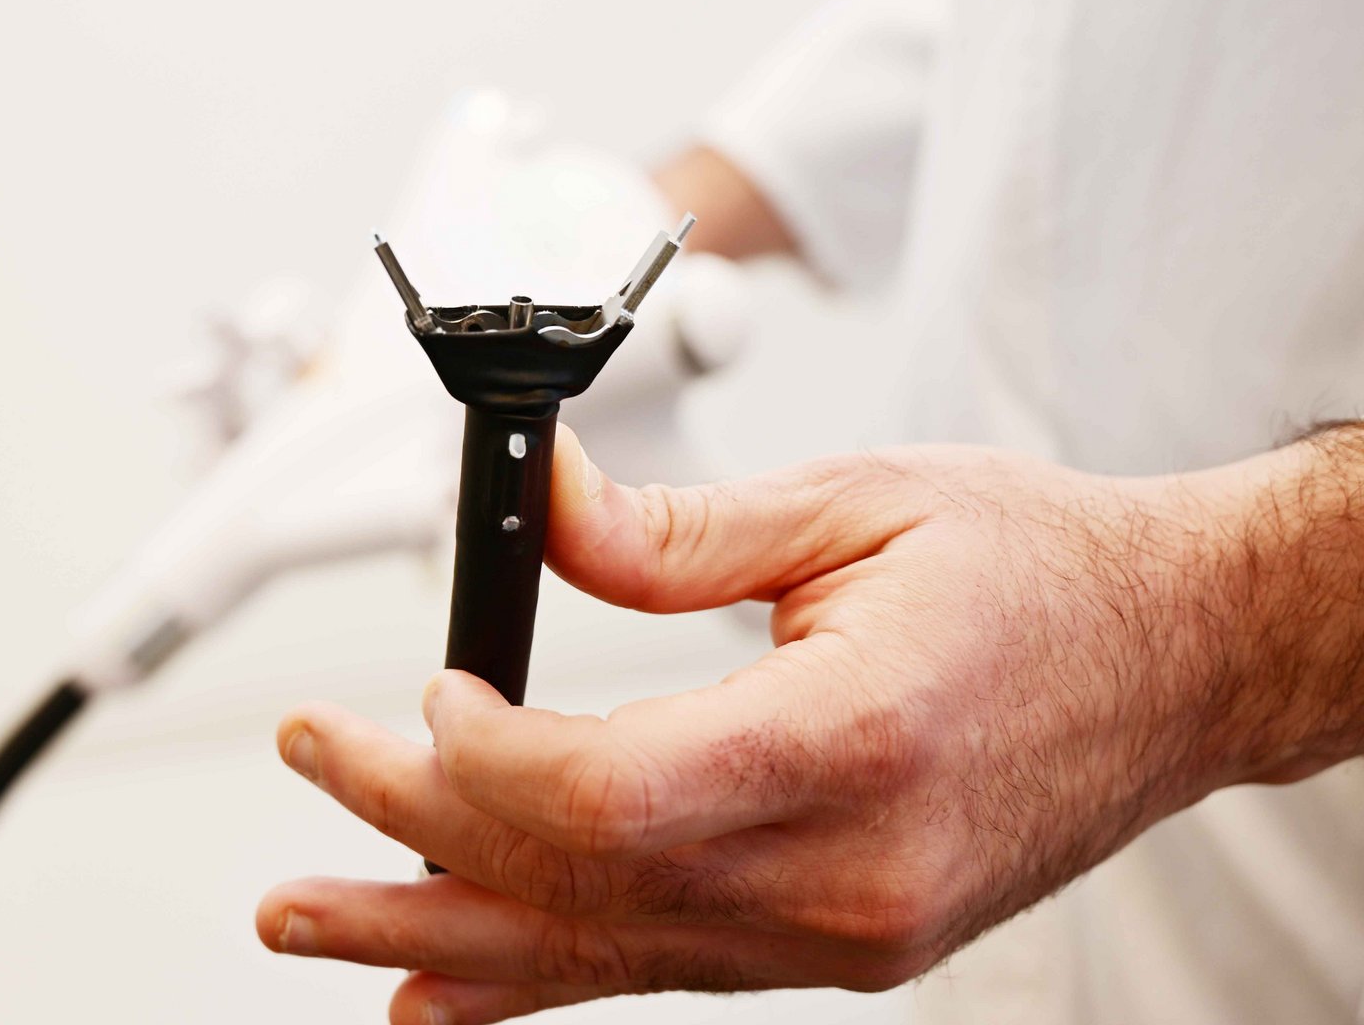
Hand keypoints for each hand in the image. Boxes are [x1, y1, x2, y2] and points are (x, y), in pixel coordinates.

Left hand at [258, 425, 1363, 1022]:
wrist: (1173, 656)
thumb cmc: (1036, 570)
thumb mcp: (855, 505)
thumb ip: (673, 529)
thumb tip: (543, 509)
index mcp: (854, 742)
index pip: (611, 797)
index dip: (484, 762)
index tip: (423, 698)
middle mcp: (846, 872)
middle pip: (579, 881)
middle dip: (418, 833)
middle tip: (308, 778)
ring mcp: (843, 929)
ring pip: (602, 952)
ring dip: (442, 933)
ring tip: (314, 921)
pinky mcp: (838, 940)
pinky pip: (661, 971)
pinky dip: (541, 978)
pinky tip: (441, 987)